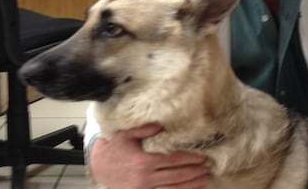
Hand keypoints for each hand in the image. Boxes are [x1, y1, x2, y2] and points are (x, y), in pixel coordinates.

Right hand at [89, 124, 210, 188]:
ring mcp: (144, 188)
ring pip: (173, 187)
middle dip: (194, 171)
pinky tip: (189, 188)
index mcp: (144, 160)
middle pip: (177, 174)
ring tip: (204, 178)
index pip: (173, 159)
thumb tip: (162, 125)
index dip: (190, 158)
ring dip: (191, 184)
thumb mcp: (126, 134)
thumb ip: (145, 129)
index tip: (202, 156)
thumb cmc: (114, 148)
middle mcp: (145, 176)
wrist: (99, 167)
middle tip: (208, 167)